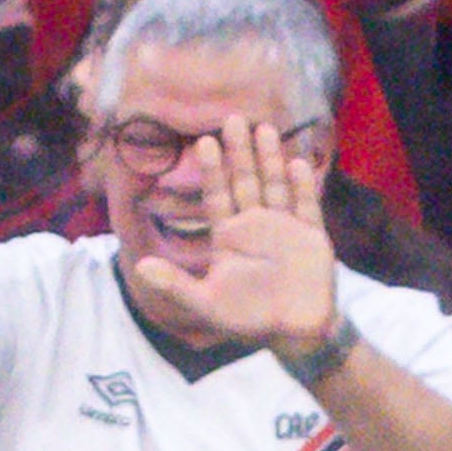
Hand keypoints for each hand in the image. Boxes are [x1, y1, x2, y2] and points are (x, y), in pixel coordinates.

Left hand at [123, 114, 342, 357]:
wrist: (292, 331)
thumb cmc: (247, 319)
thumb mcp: (204, 304)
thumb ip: (174, 285)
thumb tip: (141, 268)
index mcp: (228, 237)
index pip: (217, 195)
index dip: (212, 169)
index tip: (203, 141)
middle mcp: (255, 226)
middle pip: (245, 181)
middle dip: (239, 152)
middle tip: (232, 118)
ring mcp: (284, 228)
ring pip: (275, 186)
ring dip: (270, 159)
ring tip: (263, 129)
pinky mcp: (311, 236)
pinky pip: (306, 206)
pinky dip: (301, 187)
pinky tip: (295, 163)